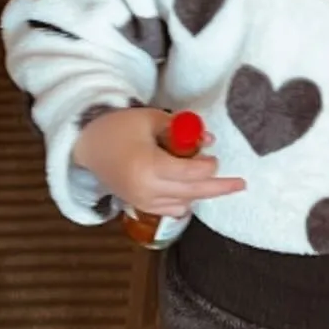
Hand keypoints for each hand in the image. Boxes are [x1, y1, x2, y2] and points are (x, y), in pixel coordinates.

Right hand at [73, 107, 244, 217]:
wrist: (87, 146)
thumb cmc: (118, 128)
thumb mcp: (151, 119)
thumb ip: (181, 129)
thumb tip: (209, 139)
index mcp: (149, 166)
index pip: (191, 173)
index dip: (208, 165)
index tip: (213, 155)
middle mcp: (147, 189)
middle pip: (193, 193)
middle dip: (219, 187)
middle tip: (241, 184)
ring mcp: (142, 201)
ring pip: (184, 203)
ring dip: (200, 192)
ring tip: (209, 177)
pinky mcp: (140, 206)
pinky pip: (171, 208)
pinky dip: (185, 199)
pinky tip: (189, 187)